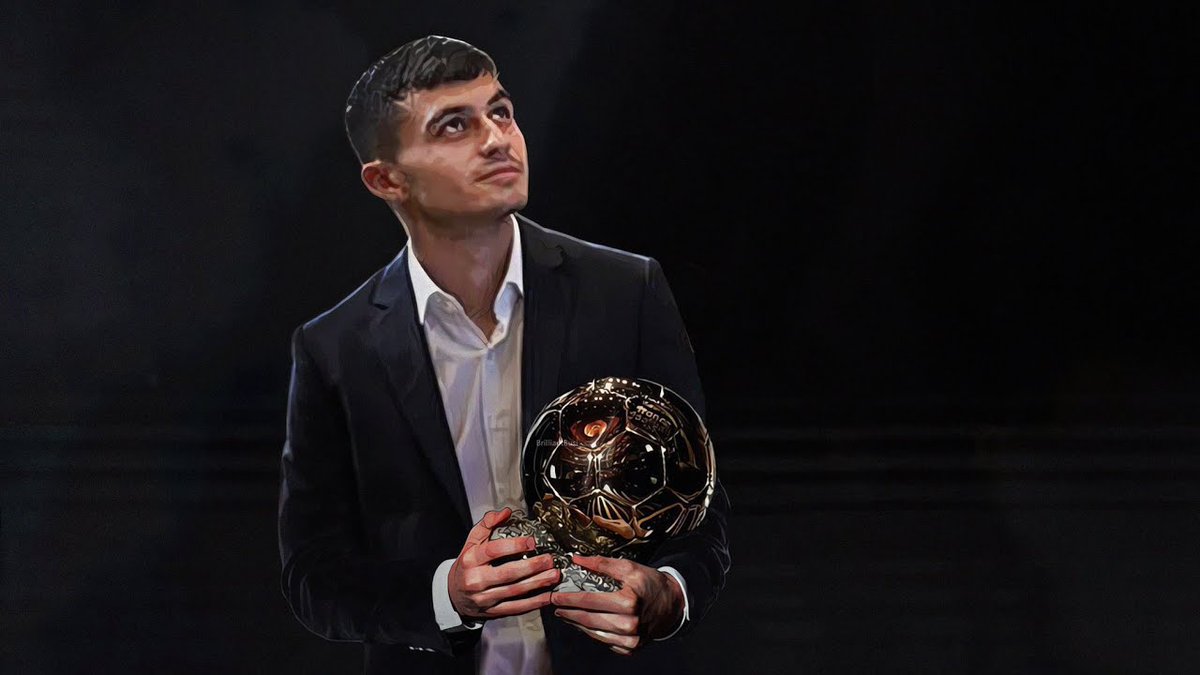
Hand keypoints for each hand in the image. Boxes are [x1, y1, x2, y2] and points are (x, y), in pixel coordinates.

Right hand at [448, 507, 561, 620]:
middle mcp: (476, 580)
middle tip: (549, 559)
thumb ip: (487, 525)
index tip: (531, 541)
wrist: (454, 596)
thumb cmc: (466, 567)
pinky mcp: (494, 611)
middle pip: (507, 573)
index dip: (514, 546)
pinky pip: (517, 607)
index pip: (493, 551)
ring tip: (553, 575)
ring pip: (515, 591)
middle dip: (532, 566)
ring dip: (538, 583)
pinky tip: (547, 595)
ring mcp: (485, 598)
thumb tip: (505, 512)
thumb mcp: (471, 543)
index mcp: (471, 560)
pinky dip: (534, 602)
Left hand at [550, 555, 684, 654]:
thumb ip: (602, 564)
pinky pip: (603, 641)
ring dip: (576, 623)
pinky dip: (591, 632)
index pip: (589, 601)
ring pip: (593, 633)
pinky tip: (584, 623)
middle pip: (588, 619)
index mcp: (629, 602)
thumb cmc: (651, 584)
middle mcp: (629, 624)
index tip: (555, 595)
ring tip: (566, 614)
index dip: (568, 599)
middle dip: (568, 612)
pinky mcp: (630, 648)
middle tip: (555, 605)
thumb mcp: (629, 568)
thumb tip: (577, 560)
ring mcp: (630, 639)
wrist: (673, 604)